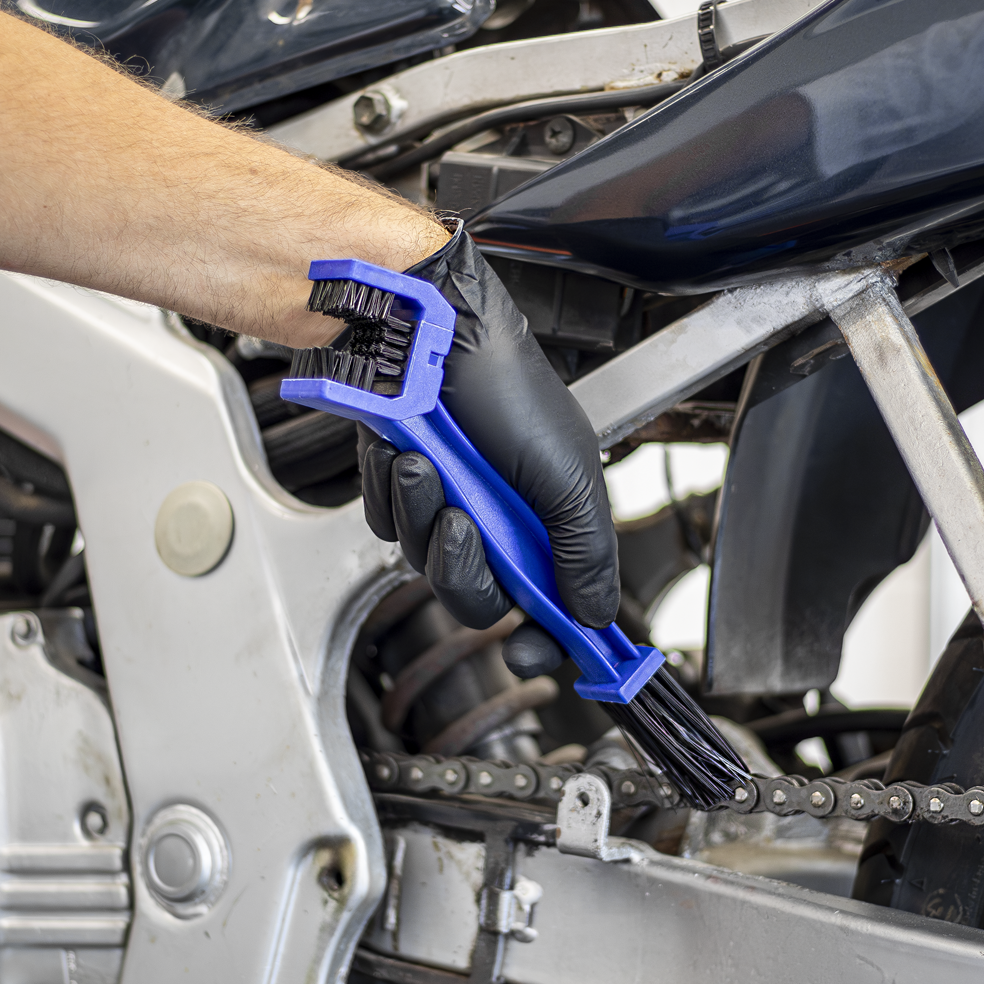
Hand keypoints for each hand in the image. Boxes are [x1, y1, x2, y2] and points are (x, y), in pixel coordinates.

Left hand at [358, 227, 618, 676]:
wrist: (427, 330)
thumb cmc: (504, 385)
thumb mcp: (568, 475)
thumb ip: (587, 553)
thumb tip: (595, 616)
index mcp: (549, 518)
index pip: (552, 605)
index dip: (545, 639)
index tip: (535, 653)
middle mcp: (500, 517)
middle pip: (480, 597)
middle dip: (465, 569)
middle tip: (462, 524)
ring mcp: (449, 501)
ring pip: (425, 563)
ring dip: (422, 516)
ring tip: (426, 463)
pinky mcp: (400, 484)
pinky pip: (388, 525)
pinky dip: (392, 494)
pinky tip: (403, 452)